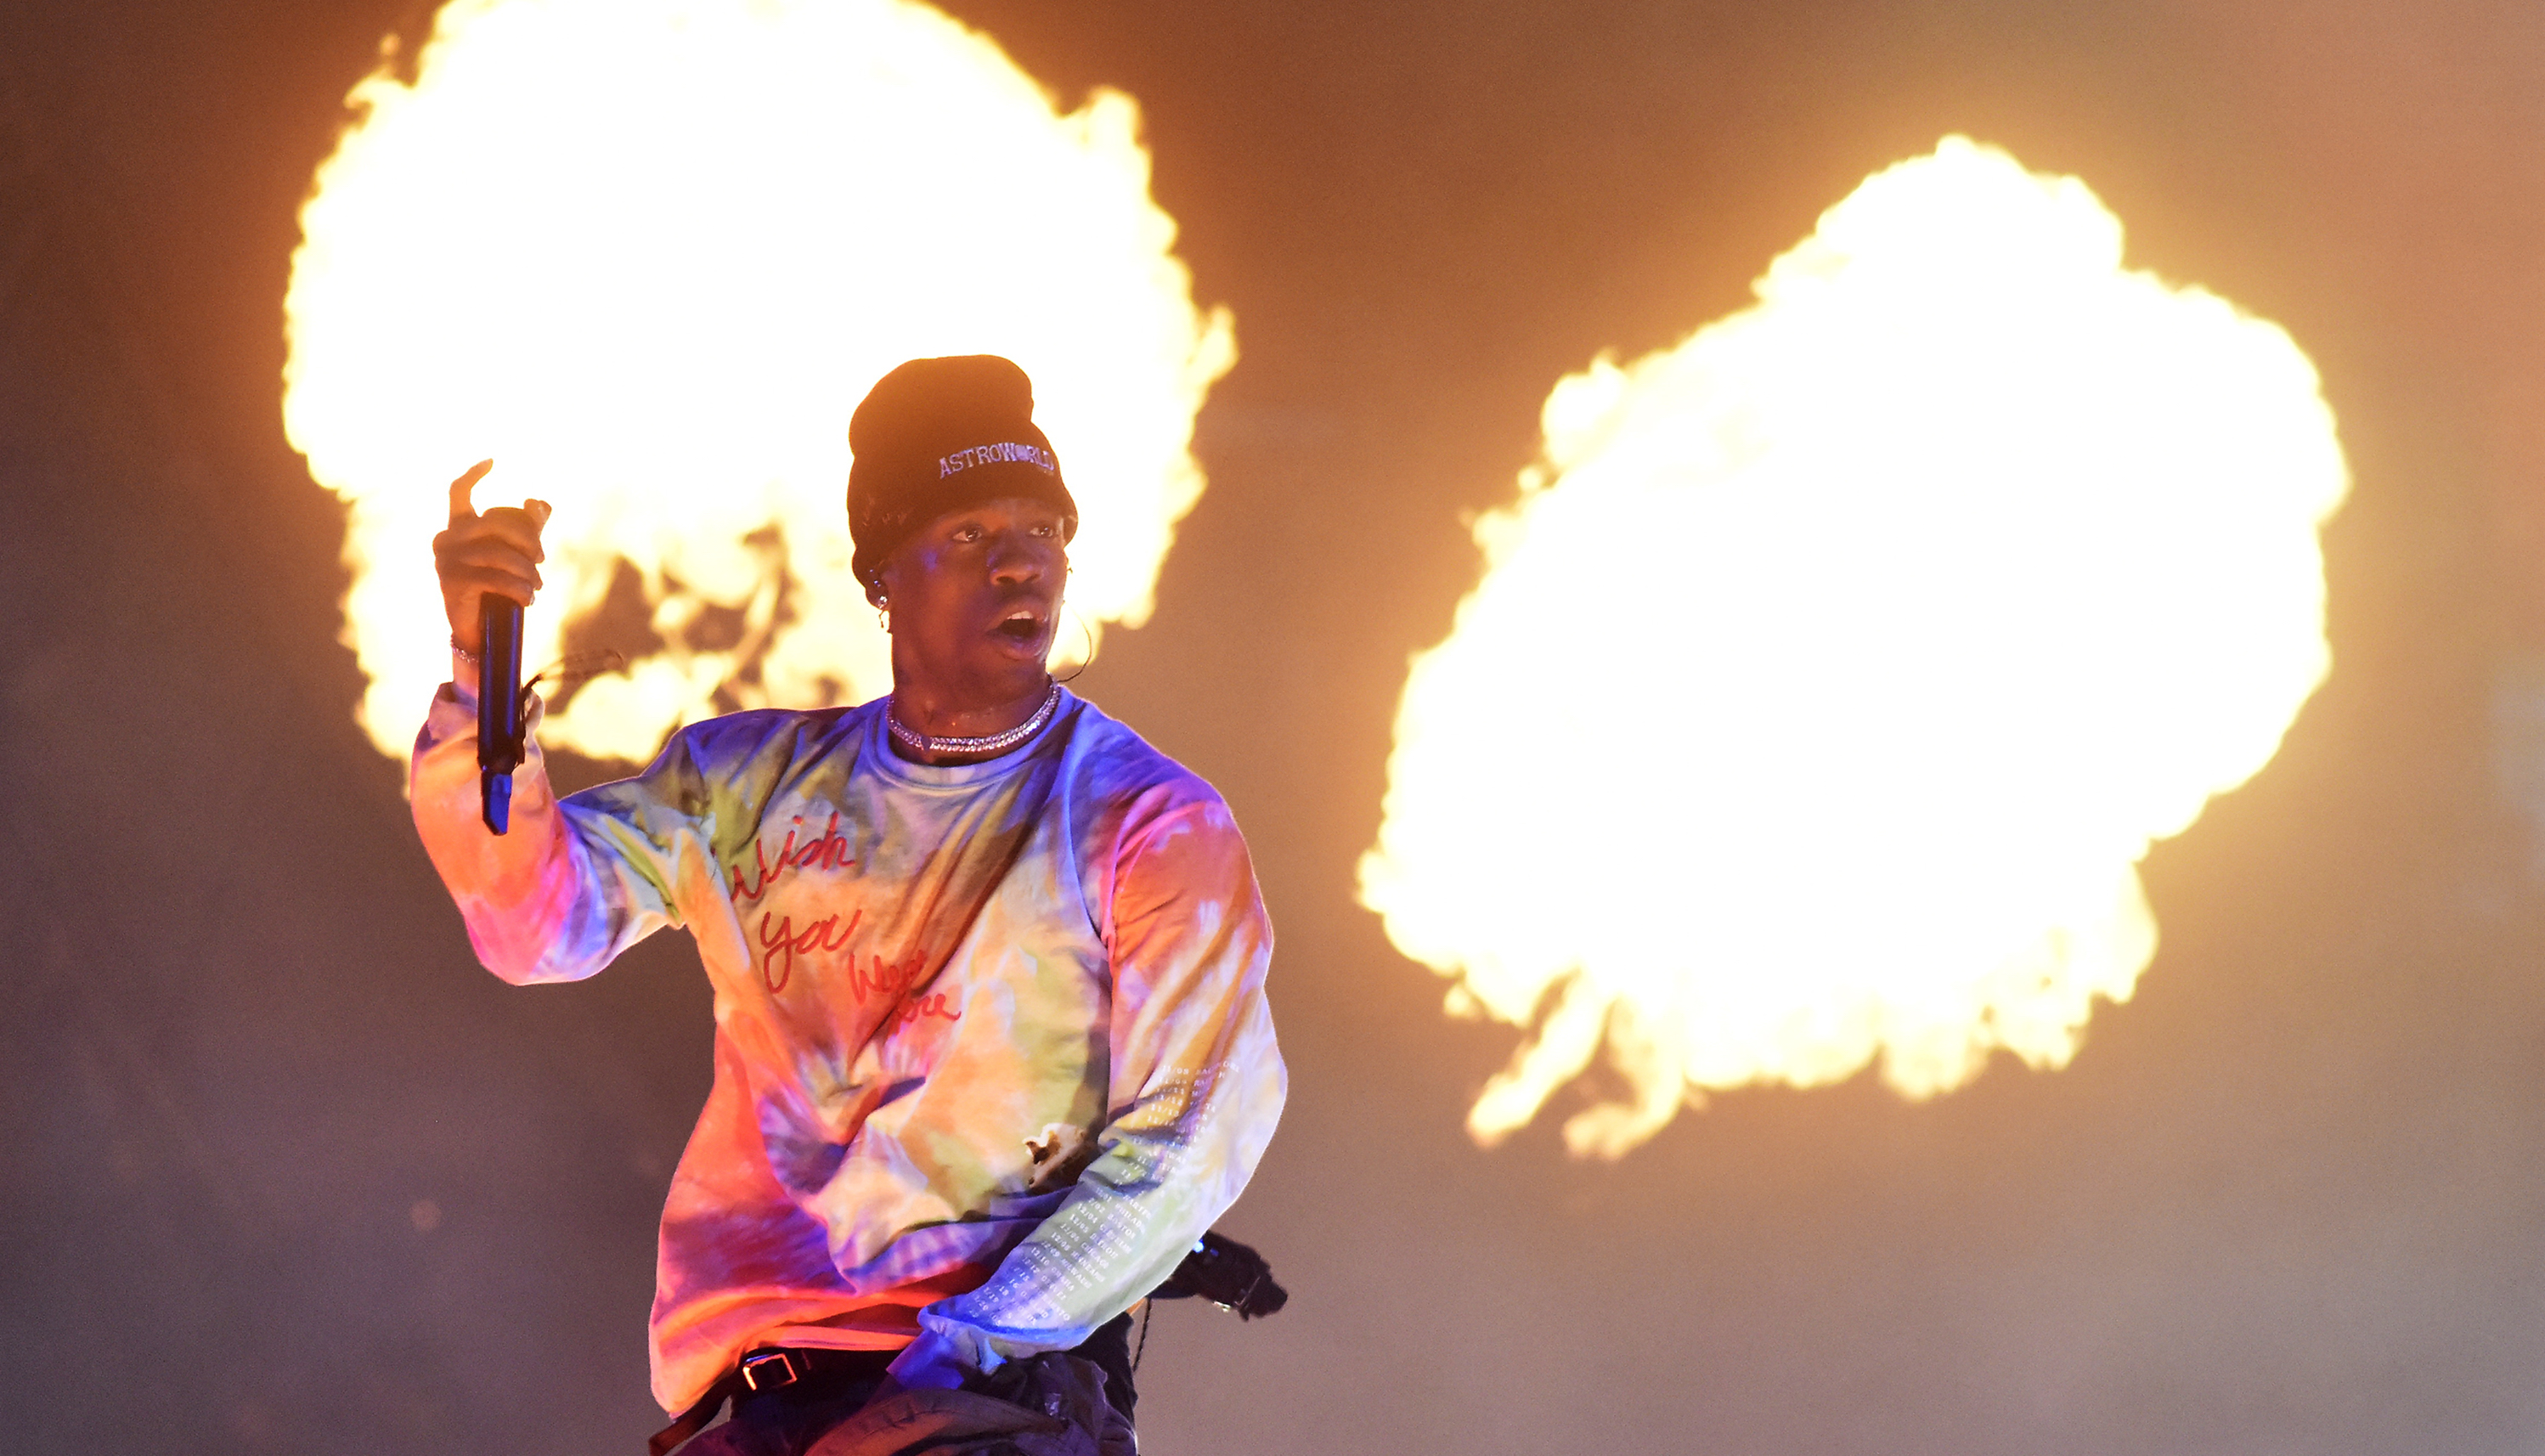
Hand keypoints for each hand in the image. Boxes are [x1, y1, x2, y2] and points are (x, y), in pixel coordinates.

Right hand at [432, 459, 552, 652]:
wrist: (477, 631)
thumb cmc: (495, 589)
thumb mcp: (513, 557)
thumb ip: (527, 530)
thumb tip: (541, 504)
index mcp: (459, 527)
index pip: (459, 492)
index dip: (473, 475)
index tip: (492, 460)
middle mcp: (446, 538)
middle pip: (497, 522)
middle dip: (528, 539)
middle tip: (541, 559)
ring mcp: (446, 560)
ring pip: (500, 554)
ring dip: (528, 571)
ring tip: (537, 586)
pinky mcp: (451, 582)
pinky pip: (495, 578)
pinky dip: (519, 589)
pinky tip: (529, 600)